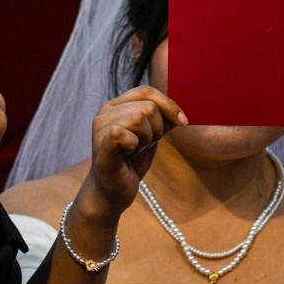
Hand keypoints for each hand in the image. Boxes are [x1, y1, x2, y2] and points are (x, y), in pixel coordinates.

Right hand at [85, 86, 186, 219]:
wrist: (113, 192)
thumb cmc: (130, 162)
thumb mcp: (151, 135)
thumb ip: (161, 119)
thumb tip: (179, 113)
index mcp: (116, 105)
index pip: (146, 91)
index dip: (169, 105)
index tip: (182, 123)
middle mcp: (105, 112)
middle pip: (148, 106)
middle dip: (157, 129)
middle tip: (145, 145)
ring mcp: (100, 127)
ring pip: (139, 118)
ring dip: (147, 138)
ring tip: (137, 150)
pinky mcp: (102, 144)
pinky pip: (125, 133)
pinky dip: (135, 144)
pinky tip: (128, 153)